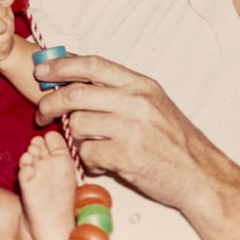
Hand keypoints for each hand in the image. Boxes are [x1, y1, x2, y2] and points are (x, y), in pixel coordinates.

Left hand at [33, 55, 208, 210]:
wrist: (199, 174)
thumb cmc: (173, 140)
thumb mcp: (152, 103)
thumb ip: (118, 91)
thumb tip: (76, 77)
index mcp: (141, 85)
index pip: (93, 65)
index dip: (62, 65)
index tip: (41, 70)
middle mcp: (136, 102)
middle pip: (76, 94)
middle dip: (50, 102)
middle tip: (41, 113)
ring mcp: (131, 129)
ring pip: (78, 125)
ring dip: (76, 138)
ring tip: (91, 146)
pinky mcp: (126, 156)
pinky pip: (87, 153)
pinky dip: (88, 160)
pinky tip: (102, 163)